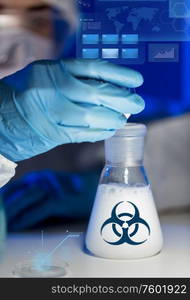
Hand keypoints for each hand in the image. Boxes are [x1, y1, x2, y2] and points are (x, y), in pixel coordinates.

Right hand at [0, 59, 143, 161]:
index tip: (137, 80)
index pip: (94, 68)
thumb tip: (109, 84)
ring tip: (123, 118)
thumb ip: (74, 76)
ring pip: (93, 116)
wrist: (3, 117)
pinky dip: (100, 133)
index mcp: (54, 70)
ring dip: (113, 119)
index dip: (119, 74)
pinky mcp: (54, 134)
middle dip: (123, 99)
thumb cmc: (27, 91)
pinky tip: (110, 130)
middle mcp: (54, 90)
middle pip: (98, 93)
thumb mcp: (47, 73)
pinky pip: (83, 134)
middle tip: (138, 103)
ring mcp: (54, 113)